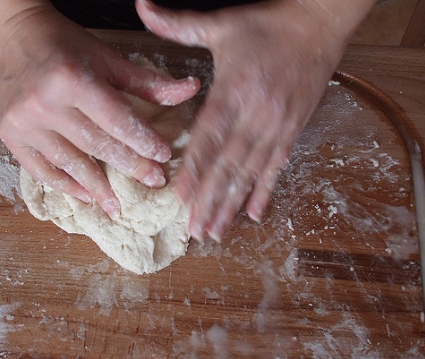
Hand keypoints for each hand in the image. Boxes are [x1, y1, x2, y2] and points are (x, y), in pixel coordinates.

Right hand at [0, 4, 199, 218]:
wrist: (15, 35)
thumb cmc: (66, 45)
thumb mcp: (108, 59)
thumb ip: (148, 82)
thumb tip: (190, 89)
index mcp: (73, 78)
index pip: (117, 120)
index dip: (143, 141)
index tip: (163, 158)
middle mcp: (45, 102)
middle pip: (96, 144)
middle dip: (129, 166)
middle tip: (152, 181)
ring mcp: (24, 122)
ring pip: (70, 162)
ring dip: (97, 186)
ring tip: (117, 206)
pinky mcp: (9, 134)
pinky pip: (40, 169)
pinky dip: (64, 184)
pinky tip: (85, 195)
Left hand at [137, 0, 374, 240]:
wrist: (320, 22)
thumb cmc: (269, 23)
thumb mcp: (221, 23)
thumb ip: (178, 24)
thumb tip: (142, 7)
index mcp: (233, 90)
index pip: (209, 137)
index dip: (195, 169)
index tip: (181, 197)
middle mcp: (255, 114)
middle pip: (229, 165)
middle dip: (210, 200)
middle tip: (195, 230)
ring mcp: (277, 125)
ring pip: (251, 173)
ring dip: (232, 204)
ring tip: (216, 231)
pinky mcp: (293, 130)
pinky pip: (277, 167)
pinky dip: (265, 191)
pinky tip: (255, 214)